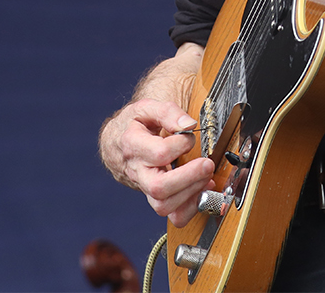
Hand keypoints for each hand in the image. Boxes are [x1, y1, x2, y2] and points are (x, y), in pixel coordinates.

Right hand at [99, 100, 214, 226]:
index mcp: (133, 145)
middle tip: (207, 164)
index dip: (181, 144)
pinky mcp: (156, 198)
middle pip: (159, 188)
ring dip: (192, 193)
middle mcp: (137, 171)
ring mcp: (145, 187)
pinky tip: (202, 190)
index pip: (159, 153)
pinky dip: (191, 208)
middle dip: (189, 177)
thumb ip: (168, 113)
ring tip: (206, 176)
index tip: (189, 135)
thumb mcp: (146, 108)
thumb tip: (189, 125)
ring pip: (164, 205)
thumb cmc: (133, 125)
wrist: (117, 143)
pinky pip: (173, 215)